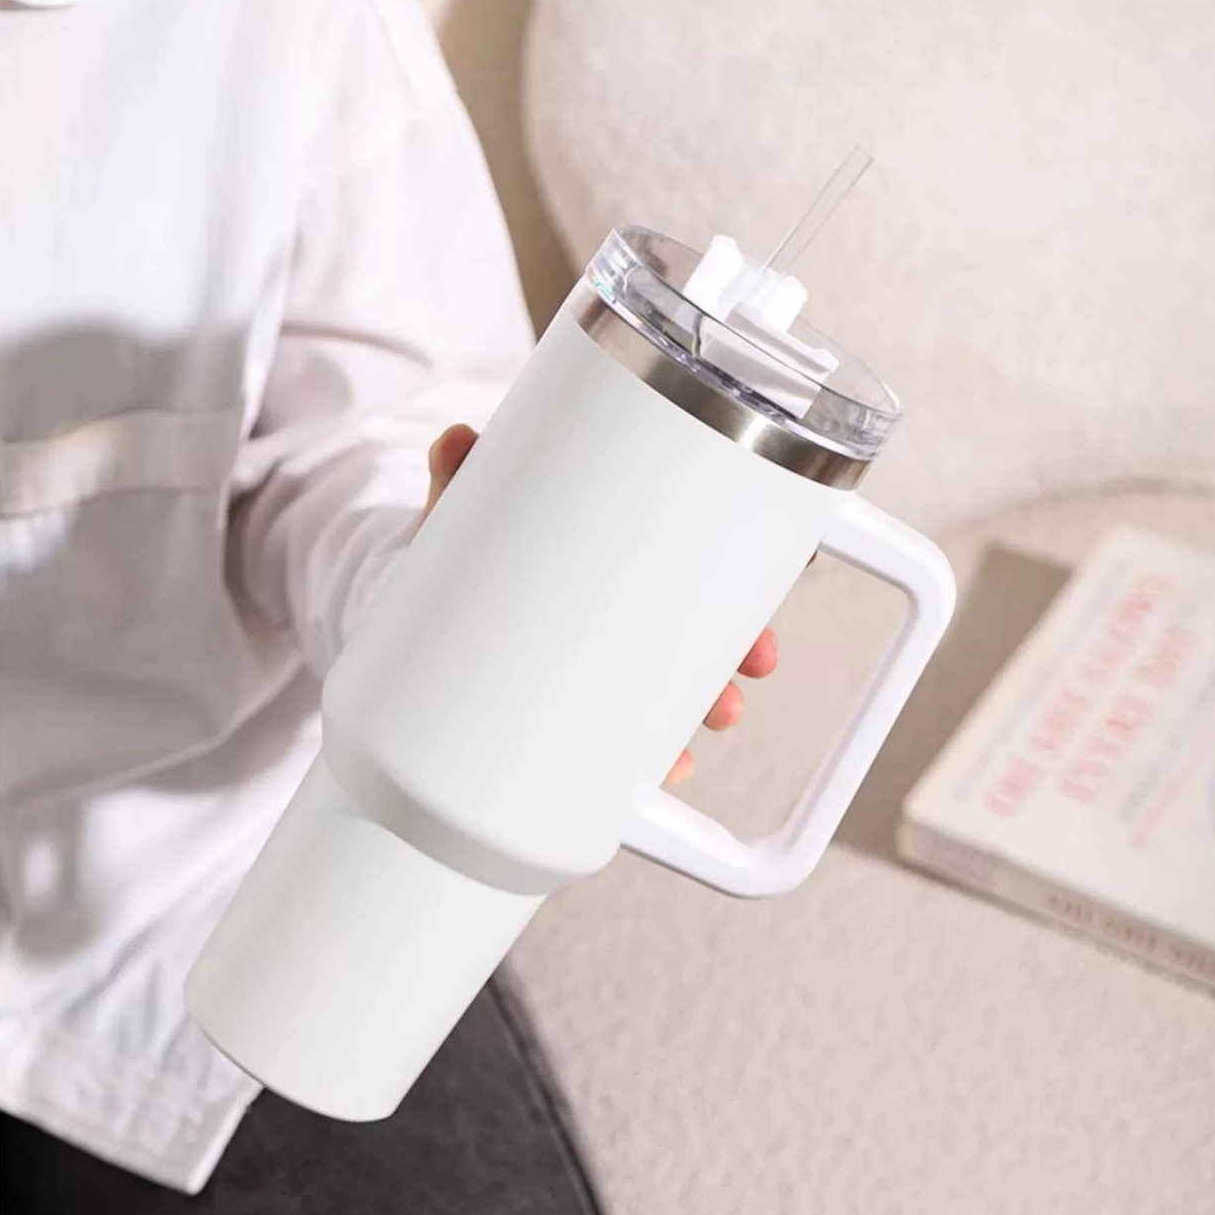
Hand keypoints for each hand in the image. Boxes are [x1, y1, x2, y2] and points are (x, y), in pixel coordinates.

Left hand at [425, 425, 779, 788]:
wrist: (419, 597)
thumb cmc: (462, 546)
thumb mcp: (464, 511)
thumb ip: (462, 477)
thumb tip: (454, 442)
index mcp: (614, 551)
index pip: (702, 553)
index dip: (754, 563)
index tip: (796, 562)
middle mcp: (620, 610)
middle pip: (707, 629)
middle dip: (743, 650)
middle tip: (755, 660)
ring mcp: (602, 661)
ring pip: (679, 687)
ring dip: (708, 706)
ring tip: (712, 720)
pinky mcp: (573, 709)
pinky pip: (630, 741)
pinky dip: (653, 761)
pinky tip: (662, 773)